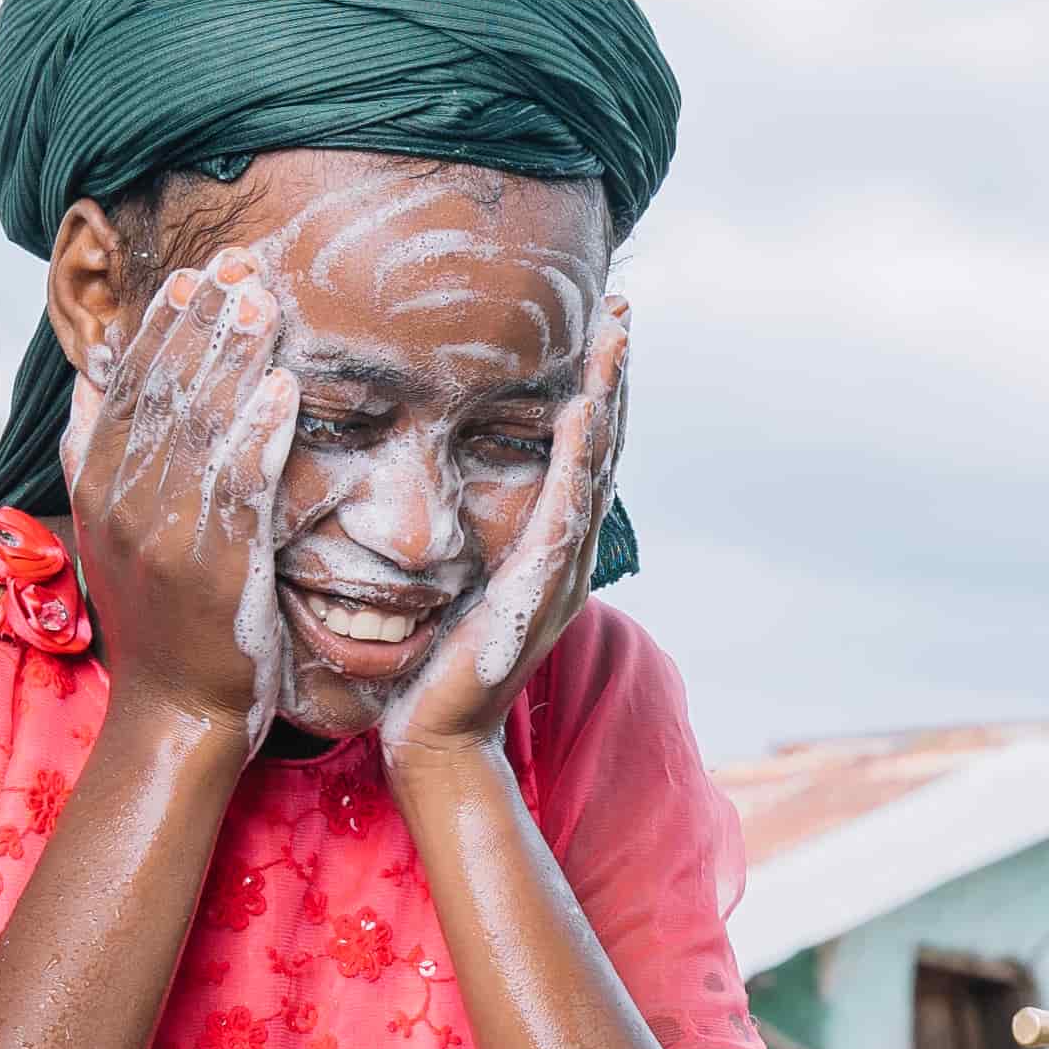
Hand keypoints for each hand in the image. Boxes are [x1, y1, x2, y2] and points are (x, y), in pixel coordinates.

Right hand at [57, 251, 299, 744]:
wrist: (176, 712)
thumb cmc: (161, 620)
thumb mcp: (112, 531)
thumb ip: (96, 456)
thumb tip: (90, 382)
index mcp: (99, 486)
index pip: (130, 388)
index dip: (163, 328)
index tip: (195, 277)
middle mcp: (124, 503)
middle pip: (164, 393)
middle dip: (203, 323)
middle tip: (240, 264)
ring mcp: (165, 535)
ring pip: (199, 428)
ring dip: (233, 359)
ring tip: (263, 303)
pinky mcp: (213, 566)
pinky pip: (238, 486)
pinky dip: (259, 433)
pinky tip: (284, 390)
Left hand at [389, 298, 633, 785]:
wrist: (434, 741)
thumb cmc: (429, 669)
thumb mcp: (453, 585)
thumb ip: (464, 539)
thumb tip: (442, 486)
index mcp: (546, 548)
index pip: (577, 455)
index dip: (591, 390)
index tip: (595, 330)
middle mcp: (565, 555)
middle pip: (601, 449)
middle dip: (612, 377)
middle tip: (620, 307)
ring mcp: (559, 574)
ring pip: (594, 469)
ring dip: (607, 398)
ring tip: (615, 337)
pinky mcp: (535, 592)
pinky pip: (562, 511)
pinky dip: (576, 458)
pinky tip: (581, 409)